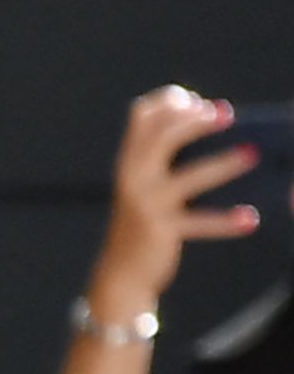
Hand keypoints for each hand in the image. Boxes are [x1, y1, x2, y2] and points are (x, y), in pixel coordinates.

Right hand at [94, 87, 262, 314]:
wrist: (121, 272)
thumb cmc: (144, 221)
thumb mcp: (145, 183)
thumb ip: (166, 155)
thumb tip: (218, 124)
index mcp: (129, 161)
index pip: (141, 115)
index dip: (170, 100)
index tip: (198, 102)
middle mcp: (133, 177)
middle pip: (162, 137)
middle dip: (196, 122)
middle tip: (228, 115)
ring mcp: (147, 204)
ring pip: (189, 177)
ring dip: (223, 163)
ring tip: (252, 154)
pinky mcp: (162, 230)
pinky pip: (201, 223)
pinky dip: (227, 221)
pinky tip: (250, 218)